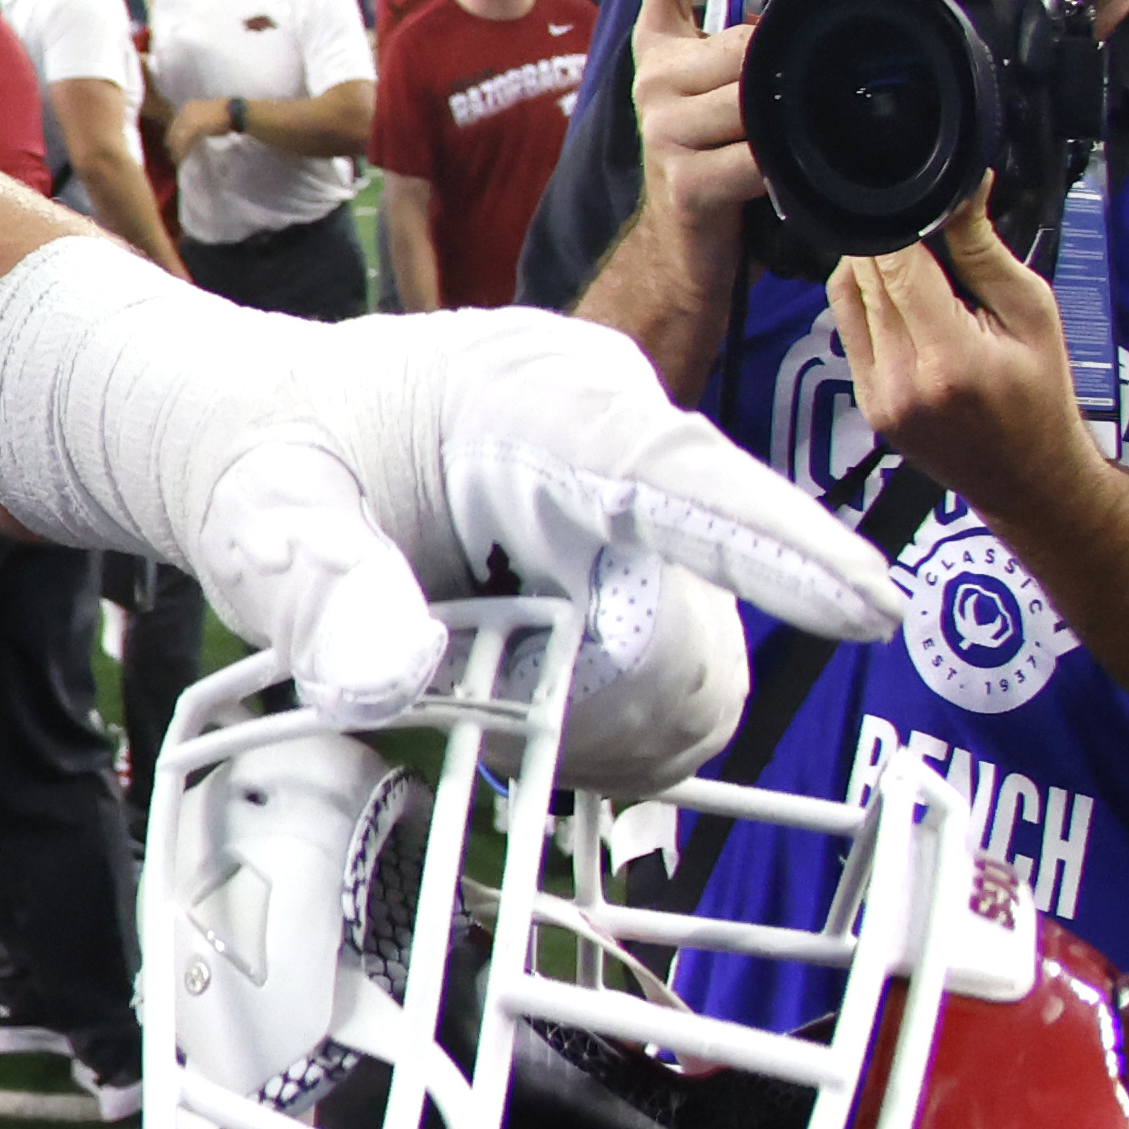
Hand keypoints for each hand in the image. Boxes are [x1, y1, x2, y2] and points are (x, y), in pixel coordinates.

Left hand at [185, 308, 892, 797]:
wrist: (263, 430)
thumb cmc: (272, 452)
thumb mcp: (262, 517)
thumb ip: (317, 590)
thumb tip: (385, 679)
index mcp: (534, 400)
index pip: (676, 474)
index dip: (775, 545)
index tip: (866, 606)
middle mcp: (617, 446)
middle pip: (684, 615)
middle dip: (598, 698)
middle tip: (472, 703)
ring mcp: (637, 514)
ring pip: (692, 669)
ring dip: (601, 723)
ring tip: (483, 694)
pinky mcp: (636, 571)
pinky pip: (675, 685)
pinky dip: (607, 727)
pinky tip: (521, 703)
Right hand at [629, 0, 776, 244]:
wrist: (683, 247)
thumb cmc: (717, 153)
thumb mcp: (717, 84)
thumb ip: (746, 39)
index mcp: (659, 44)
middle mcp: (652, 80)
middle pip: (737, 43)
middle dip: (778, 66)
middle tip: (796, 92)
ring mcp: (663, 132)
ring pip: (750, 97)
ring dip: (783, 118)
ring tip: (787, 135)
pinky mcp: (686, 183)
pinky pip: (757, 155)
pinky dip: (781, 162)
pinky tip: (782, 170)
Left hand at [828, 187, 1096, 514]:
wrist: (1029, 477)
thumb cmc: (1044, 396)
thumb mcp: (1034, 312)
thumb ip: (986, 250)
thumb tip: (963, 187)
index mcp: (947, 358)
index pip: (894, 265)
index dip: (901, 223)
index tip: (923, 204)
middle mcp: (899, 379)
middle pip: (864, 276)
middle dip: (891, 242)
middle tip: (930, 233)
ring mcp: (874, 394)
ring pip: (845, 297)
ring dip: (873, 267)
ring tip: (923, 268)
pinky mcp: (864, 400)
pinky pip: (848, 328)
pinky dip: (870, 301)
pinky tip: (908, 300)